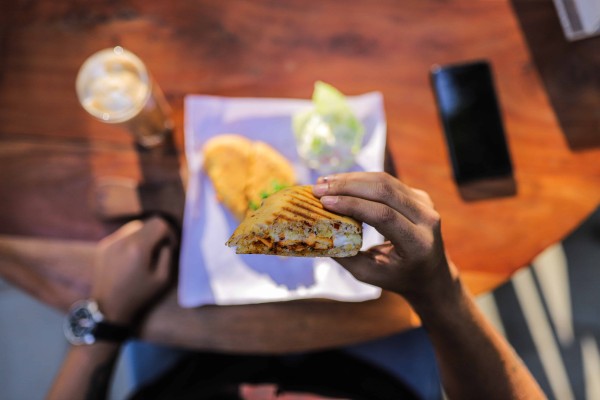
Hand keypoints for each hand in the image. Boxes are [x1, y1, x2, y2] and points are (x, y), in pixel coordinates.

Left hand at [91, 217, 176, 324]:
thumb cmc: (138, 295)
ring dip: (143, 236)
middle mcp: (123, 240)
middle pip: (146, 223)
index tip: (170, 247)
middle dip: (156, 234)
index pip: (159, 223)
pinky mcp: (103, 246)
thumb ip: (167, 255)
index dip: (169, 233)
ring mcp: (111, 242)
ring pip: (133, 227)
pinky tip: (130, 258)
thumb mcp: (162, 279)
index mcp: (138, 247)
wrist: (108, 307)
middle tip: (158, 251)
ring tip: (144, 255)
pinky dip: (130, 241)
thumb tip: (166, 242)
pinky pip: (122, 235)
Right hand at [312, 172, 455, 307]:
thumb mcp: (369, 274)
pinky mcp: (418, 195)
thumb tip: (314, 235)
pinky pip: (387, 181)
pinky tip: (340, 182)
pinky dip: (361, 180)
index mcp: (418, 244)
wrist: (431, 274)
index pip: (384, 216)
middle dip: (347, 186)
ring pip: (385, 181)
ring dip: (351, 179)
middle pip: (384, 191)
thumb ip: (344, 255)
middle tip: (318, 188)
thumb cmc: (396, 278)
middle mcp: (427, 219)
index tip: (324, 202)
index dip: (353, 205)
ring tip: (323, 183)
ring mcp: (425, 204)